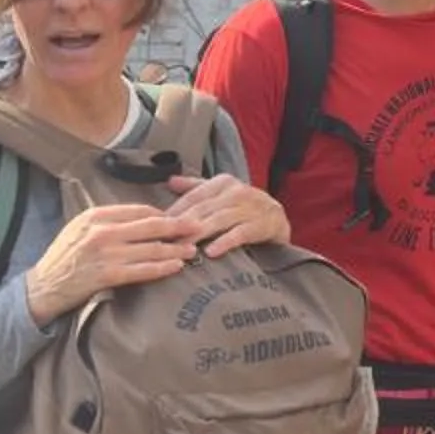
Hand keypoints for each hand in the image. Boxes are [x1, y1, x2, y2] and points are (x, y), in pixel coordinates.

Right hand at [24, 203, 199, 325]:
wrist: (43, 287)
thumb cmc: (65, 257)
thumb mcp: (81, 228)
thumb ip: (109, 221)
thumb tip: (144, 218)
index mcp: (96, 215)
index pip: (140, 210)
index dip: (163, 215)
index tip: (179, 219)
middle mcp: (102, 231)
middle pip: (151, 226)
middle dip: (179, 227)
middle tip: (199, 227)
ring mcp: (105, 254)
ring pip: (150, 249)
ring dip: (175, 249)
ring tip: (192, 250)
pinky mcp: (107, 275)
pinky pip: (142, 270)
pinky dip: (162, 268)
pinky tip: (176, 266)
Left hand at [165, 174, 291, 257]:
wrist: (278, 220)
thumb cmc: (243, 208)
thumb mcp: (221, 194)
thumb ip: (195, 188)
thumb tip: (169, 181)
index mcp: (223, 182)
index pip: (193, 197)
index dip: (174, 211)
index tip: (156, 227)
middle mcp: (237, 191)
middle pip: (202, 209)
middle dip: (181, 225)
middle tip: (163, 241)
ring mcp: (251, 207)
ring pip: (218, 220)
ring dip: (198, 234)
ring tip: (181, 248)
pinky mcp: (262, 224)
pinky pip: (240, 233)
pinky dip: (225, 242)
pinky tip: (210, 252)